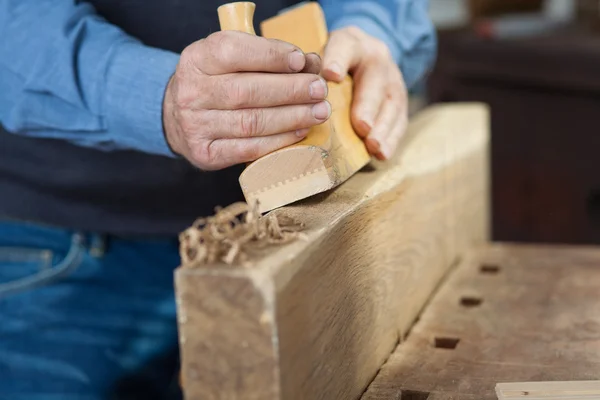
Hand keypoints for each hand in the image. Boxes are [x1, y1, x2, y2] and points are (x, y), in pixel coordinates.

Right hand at [163, 31, 330, 169]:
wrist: (177, 116)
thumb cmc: (216, 82)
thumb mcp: (230, 58)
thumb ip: (266, 56)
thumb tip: (310, 64)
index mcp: (196, 60)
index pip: (234, 52)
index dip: (271, 56)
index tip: (302, 60)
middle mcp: (191, 92)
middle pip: (247, 91)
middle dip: (290, 90)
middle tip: (319, 89)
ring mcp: (195, 125)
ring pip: (251, 122)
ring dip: (292, 117)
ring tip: (319, 111)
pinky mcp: (205, 153)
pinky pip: (249, 148)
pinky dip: (279, 140)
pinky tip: (300, 131)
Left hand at [322, 27, 407, 160]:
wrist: (363, 55)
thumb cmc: (332, 61)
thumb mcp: (320, 56)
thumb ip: (309, 72)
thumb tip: (292, 102)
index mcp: (350, 43)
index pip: (344, 47)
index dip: (337, 60)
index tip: (330, 75)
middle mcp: (376, 58)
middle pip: (374, 80)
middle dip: (367, 105)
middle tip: (362, 126)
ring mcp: (392, 79)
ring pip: (391, 103)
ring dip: (382, 127)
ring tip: (373, 146)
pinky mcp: (400, 100)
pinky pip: (399, 120)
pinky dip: (392, 139)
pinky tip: (382, 154)